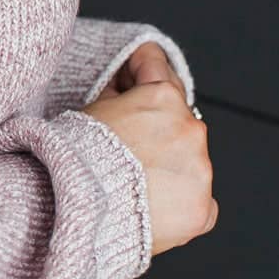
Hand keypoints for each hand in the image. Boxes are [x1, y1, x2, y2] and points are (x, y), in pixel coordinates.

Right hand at [83, 44, 216, 258]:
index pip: (155, 64)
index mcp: (162, 98)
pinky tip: (152, 205)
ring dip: (168, 165)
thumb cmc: (77, 163)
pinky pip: (197, 200)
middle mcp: (190, 129)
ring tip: (134, 181)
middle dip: (155, 126)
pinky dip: (178, 201)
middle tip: (126, 143)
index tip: (130, 80)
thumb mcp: (91, 111)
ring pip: (188, 160)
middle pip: (175, 118)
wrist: (78, 214)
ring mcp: (200, 170)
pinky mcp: (202, 209)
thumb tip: (124, 84)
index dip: (136, 72)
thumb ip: (117, 92)